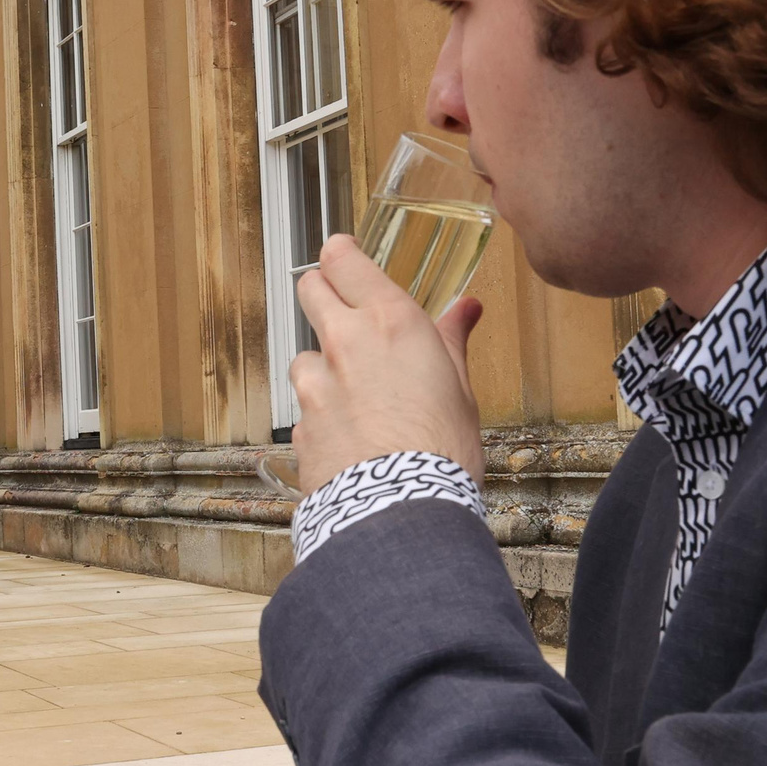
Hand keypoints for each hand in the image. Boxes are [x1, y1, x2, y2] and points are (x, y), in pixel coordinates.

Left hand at [290, 233, 485, 492]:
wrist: (403, 511)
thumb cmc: (443, 450)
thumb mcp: (460, 388)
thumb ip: (451, 341)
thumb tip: (467, 309)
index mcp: (389, 322)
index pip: (343, 260)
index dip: (339, 255)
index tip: (343, 256)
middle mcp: (344, 343)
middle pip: (309, 290)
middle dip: (320, 293)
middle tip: (339, 309)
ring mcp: (315, 384)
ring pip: (303, 356)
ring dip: (321, 368)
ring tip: (355, 397)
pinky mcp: (299, 425)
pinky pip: (304, 410)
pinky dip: (320, 417)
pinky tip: (348, 438)